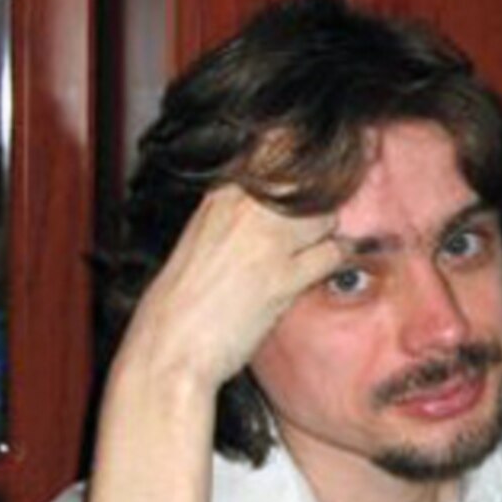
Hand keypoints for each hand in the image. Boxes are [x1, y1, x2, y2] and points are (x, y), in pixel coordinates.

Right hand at [117, 184, 342, 391]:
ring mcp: (264, 240)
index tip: (312, 185)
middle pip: (309, 183)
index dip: (303, 171)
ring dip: (326, 235)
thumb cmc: (181, 302)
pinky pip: (331, 253)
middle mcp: (243, 208)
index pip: (278, 153)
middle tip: (316, 227)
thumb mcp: (204, 238)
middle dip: (320, 204)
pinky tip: (324, 270)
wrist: (166, 348)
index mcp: (220, 195)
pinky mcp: (281, 277)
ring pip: (325, 216)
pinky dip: (334, 261)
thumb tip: (279, 207)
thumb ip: (239, 215)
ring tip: (315, 251)